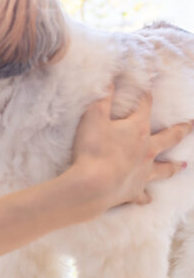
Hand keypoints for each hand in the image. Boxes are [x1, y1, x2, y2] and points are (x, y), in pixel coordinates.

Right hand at [70, 85, 191, 211]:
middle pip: (168, 138)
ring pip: (164, 169)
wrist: (93, 185)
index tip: (149, 88)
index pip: (145, 106)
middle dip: (180, 130)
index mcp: (138, 130)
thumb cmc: (93, 149)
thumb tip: (111, 79)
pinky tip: (148, 198)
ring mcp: (143, 172)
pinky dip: (146, 196)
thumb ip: (103, 97)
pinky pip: (144, 195)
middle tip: (191, 125)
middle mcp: (147, 150)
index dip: (146, 95)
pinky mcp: (134, 190)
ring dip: (174, 166)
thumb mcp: (93, 117)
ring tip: (183, 165)